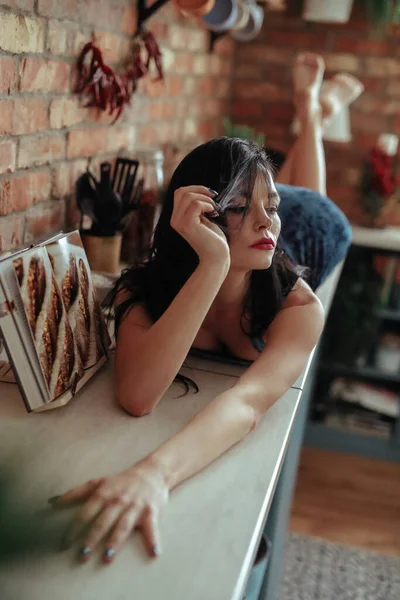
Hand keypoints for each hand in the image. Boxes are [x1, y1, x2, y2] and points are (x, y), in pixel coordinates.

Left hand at [49, 459, 168, 564]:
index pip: (86, 512)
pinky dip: (153, 540)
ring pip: (123, 526)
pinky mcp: (151, 512)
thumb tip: (53, 502)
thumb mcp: (98, 482)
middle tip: (82, 554)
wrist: (152, 472)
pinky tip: (153, 552)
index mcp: (104, 493)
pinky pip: (151, 527)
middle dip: (92, 538)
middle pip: (103, 522)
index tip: (65, 544)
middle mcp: (118, 500)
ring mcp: (135, 507)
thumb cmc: (122, 480)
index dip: (74, 528)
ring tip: (107, 556)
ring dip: (115, 541)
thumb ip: (76, 493)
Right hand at [171, 185, 229, 264]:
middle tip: (213, 201)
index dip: (195, 189)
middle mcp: (174, 220)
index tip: (210, 197)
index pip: (179, 193)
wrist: (216, 258)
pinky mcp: (187, 225)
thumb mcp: (204, 218)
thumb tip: (201, 190)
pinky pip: (196, 204)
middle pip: (181, 191)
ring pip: (188, 196)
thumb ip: (198, 207)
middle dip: (200, 190)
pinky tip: (213, 214)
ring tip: (213, 210)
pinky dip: (208, 205)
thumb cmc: (213, 239)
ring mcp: (179, 223)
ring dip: (205, 199)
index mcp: (177, 217)